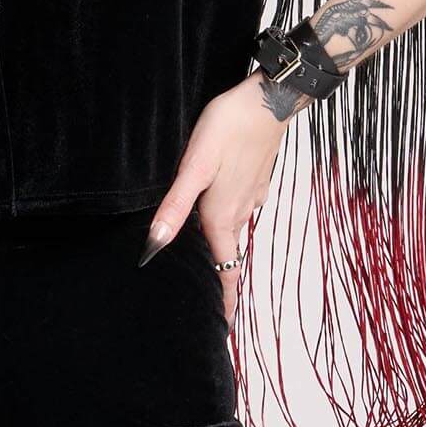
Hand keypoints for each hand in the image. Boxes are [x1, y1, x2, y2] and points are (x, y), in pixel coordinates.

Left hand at [138, 78, 289, 317]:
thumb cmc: (229, 128)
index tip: (225, 328)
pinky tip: (220, 210)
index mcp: (222, 216)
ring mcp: (252, 195)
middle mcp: (240, 211)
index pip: (226, 270)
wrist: (271, 98)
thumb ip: (174, 208)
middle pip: (229, 255)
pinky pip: (242, 208)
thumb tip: (154, 247)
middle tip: (212, 301)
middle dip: (221, 279)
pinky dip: (231, 220)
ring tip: (212, 263)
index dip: (225, 301)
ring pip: (235, 231)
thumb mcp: (194, 168)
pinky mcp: (257, 178)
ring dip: (225, 250)